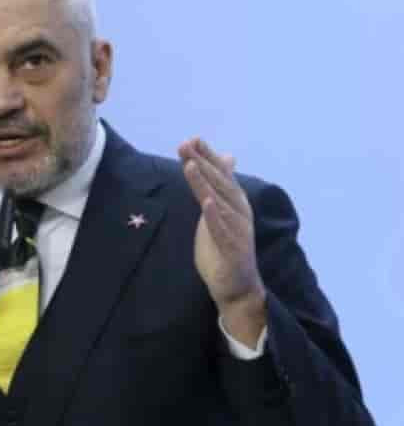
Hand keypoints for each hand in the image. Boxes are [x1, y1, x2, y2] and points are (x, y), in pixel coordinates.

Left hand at [178, 138, 265, 347]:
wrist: (236, 286)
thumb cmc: (225, 246)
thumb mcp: (219, 211)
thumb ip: (219, 185)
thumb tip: (227, 157)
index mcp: (235, 203)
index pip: (221, 175)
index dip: (207, 157)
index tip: (192, 139)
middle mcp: (239, 213)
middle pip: (219, 183)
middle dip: (203, 163)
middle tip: (186, 144)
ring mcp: (237, 231)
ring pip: (219, 202)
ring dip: (205, 183)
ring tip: (192, 164)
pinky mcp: (232, 251)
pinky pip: (222, 231)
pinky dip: (215, 216)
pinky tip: (207, 203)